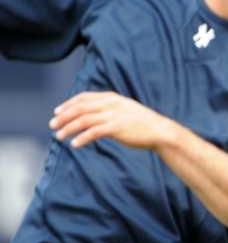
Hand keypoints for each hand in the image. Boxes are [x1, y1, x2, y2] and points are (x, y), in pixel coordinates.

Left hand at [50, 91, 177, 149]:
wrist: (160, 131)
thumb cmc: (143, 123)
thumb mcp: (125, 110)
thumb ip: (109, 109)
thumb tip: (91, 115)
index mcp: (112, 98)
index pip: (84, 97)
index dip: (68, 104)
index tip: (57, 112)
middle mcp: (111, 104)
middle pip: (80, 108)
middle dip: (63, 117)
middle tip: (52, 125)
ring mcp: (114, 115)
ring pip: (83, 120)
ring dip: (68, 128)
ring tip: (59, 137)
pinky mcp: (117, 128)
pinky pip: (93, 132)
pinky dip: (82, 138)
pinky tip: (75, 144)